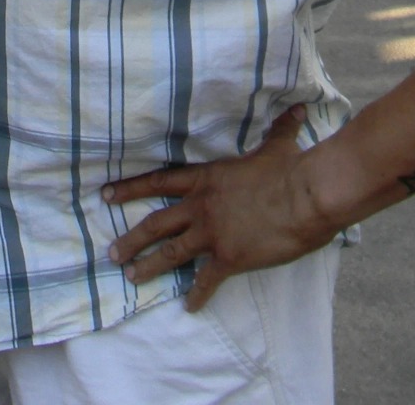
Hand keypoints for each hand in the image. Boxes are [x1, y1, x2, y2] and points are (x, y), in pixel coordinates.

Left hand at [102, 107, 334, 310]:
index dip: (130, 189)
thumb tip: (296, 107)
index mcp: (206, 178)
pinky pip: (206, 280)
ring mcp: (212, 233)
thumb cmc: (292, 168)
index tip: (106, 195)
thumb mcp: (278, 144)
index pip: (158, 182)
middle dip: (131, 238)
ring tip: (131, 276)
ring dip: (148, 266)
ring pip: (170, 253)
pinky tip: (189, 307)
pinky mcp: (230, 257)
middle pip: (156, 223)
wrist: (308, 196)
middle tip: (112, 252)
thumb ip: (278, 128)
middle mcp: (201, 206)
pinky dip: (197, 295)